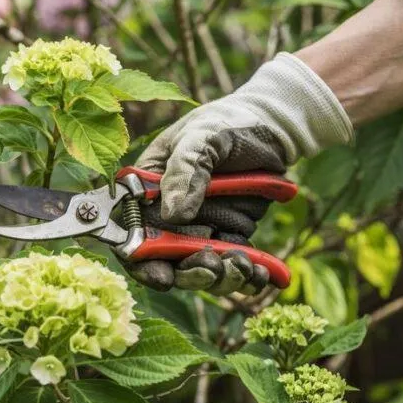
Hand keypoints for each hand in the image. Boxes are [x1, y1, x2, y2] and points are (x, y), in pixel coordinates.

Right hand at [124, 53, 352, 294]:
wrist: (270, 129)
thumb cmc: (225, 124)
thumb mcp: (201, 138)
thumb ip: (185, 171)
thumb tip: (174, 213)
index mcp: (147, 192)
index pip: (132, 234)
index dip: (142, 261)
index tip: (162, 277)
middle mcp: (168, 216)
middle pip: (167, 262)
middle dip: (190, 274)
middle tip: (212, 270)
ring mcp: (199, 229)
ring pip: (202, 269)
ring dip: (222, 278)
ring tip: (244, 267)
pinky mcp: (228, 237)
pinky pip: (233, 266)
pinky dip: (247, 276)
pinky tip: (260, 274)